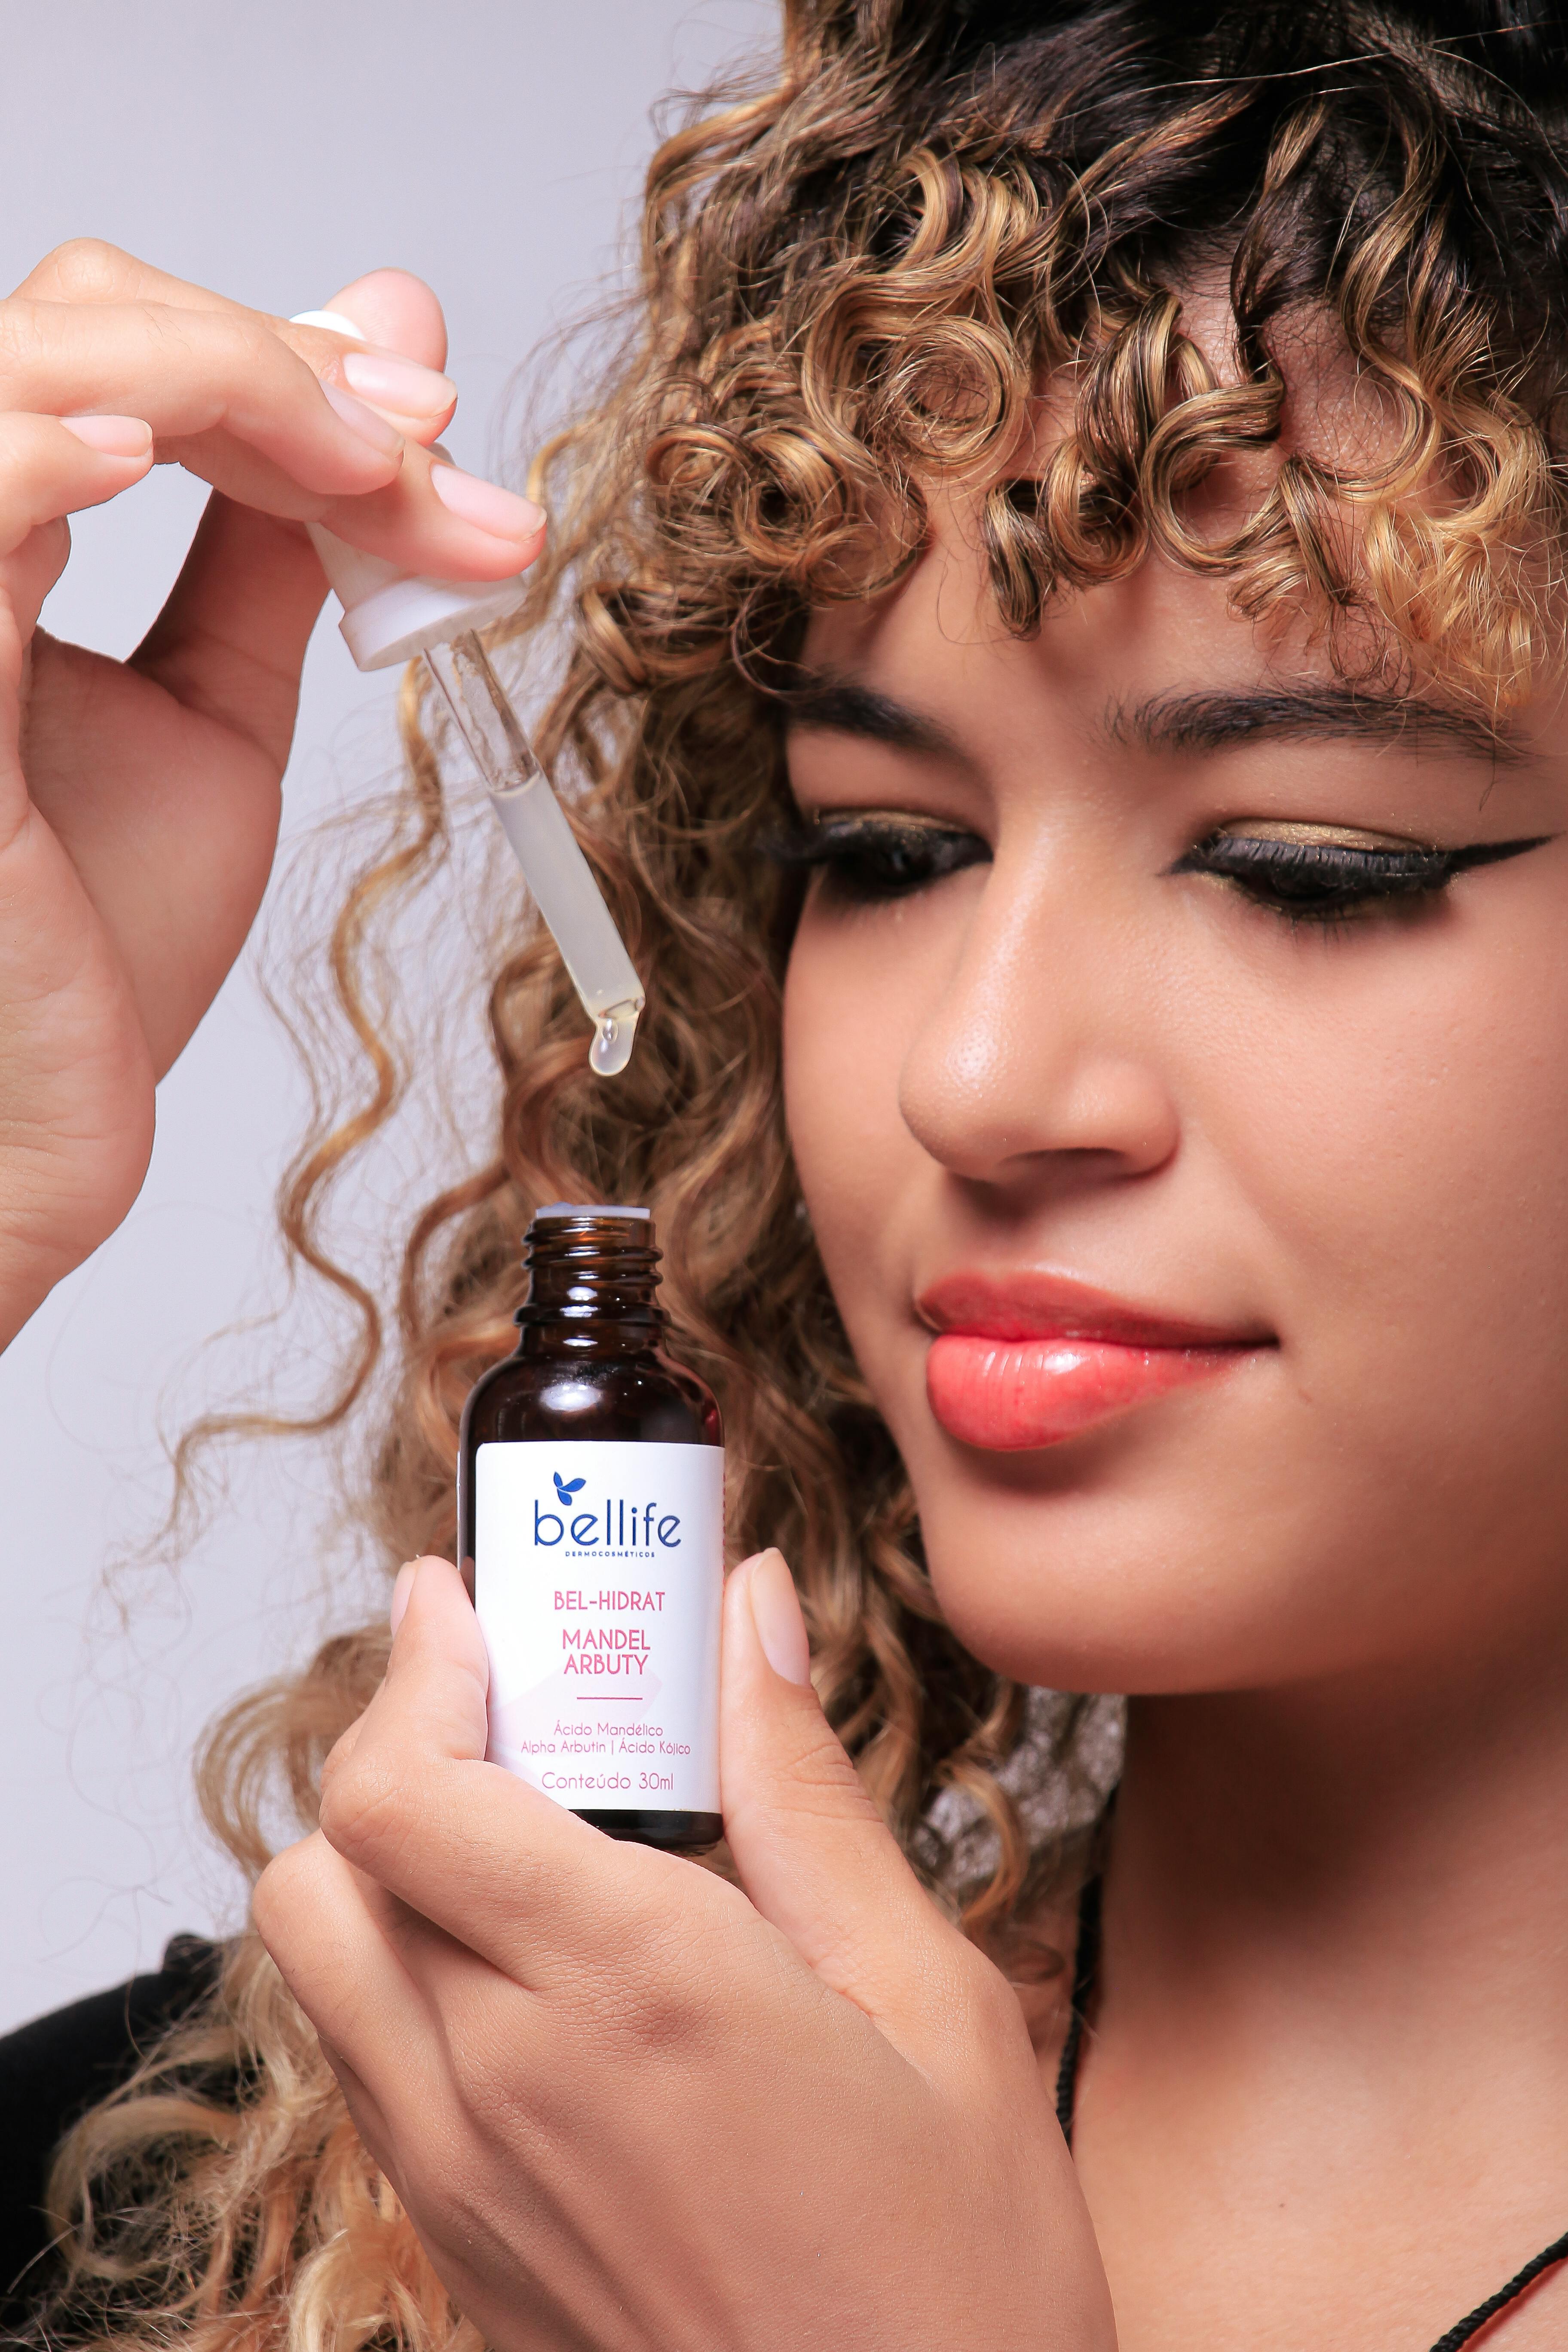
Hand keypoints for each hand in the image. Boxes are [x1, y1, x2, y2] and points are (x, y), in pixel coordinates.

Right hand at [0, 244, 546, 1346]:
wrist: (42, 1116)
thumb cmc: (96, 940)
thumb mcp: (216, 710)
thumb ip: (282, 544)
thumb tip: (386, 344)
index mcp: (5, 534)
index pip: (129, 348)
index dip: (291, 361)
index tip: (437, 430)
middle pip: (88, 314)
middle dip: (289, 362)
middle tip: (431, 439)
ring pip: (32, 360)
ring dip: (229, 379)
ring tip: (371, 462)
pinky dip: (56, 442)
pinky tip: (161, 460)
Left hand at [254, 1553, 1115, 2351]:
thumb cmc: (955, 2278)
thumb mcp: (930, 2000)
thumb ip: (807, 1793)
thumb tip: (749, 1616)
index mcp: (628, 1991)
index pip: (401, 1790)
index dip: (415, 1667)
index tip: (462, 1600)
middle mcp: (503, 2082)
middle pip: (330, 1856)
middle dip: (397, 1742)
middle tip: (510, 1700)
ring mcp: (463, 2182)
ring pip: (322, 1964)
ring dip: (385, 1857)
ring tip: (520, 1822)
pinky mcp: (462, 2254)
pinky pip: (369, 2068)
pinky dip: (403, 1972)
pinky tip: (532, 1962)